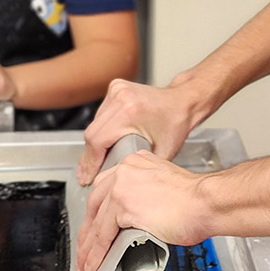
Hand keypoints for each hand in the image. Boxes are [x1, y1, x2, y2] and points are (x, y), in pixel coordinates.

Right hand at [75, 78, 201, 185]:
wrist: (182, 101)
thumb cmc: (175, 124)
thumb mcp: (158, 153)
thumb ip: (134, 167)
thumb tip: (113, 182)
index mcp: (130, 113)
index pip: (97, 140)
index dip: (89, 163)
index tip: (86, 177)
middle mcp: (121, 98)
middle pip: (92, 133)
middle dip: (89, 157)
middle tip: (87, 174)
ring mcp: (117, 91)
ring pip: (94, 123)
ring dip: (94, 143)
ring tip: (95, 162)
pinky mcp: (115, 88)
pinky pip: (100, 114)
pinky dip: (101, 129)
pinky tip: (103, 142)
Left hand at [75, 150, 207, 270]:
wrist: (206, 202)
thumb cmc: (197, 200)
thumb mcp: (164, 188)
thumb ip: (145, 196)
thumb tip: (135, 218)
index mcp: (136, 162)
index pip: (107, 189)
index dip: (98, 212)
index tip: (94, 227)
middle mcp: (125, 170)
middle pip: (95, 203)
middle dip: (88, 230)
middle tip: (84, 248)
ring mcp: (121, 186)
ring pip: (97, 221)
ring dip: (89, 245)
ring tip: (86, 262)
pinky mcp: (122, 205)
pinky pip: (103, 234)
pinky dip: (97, 252)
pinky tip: (95, 263)